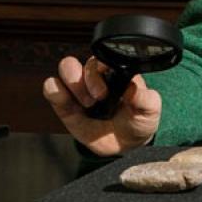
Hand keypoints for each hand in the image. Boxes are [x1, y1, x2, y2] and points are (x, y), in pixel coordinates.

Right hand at [41, 56, 161, 156]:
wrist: (127, 143)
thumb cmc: (139, 119)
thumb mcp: (150, 110)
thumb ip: (146, 99)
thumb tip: (134, 88)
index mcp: (116, 71)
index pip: (103, 57)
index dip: (102, 68)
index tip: (106, 91)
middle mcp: (96, 76)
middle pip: (82, 59)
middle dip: (85, 79)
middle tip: (98, 98)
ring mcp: (79, 89)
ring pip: (65, 68)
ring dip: (72, 85)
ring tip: (87, 105)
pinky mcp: (66, 105)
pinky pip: (52, 89)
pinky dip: (54, 93)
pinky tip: (66, 103)